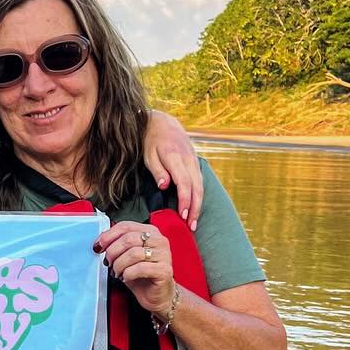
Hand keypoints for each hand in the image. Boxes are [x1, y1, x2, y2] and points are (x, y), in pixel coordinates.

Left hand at [96, 220, 175, 319]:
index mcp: (150, 232)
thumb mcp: (127, 256)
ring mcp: (164, 255)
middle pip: (128, 239)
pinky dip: (128, 274)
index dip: (108, 236)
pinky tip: (126, 277)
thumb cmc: (142, 275)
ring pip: (133, 253)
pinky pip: (140, 268)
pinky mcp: (164, 270)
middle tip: (108, 263)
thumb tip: (100, 243)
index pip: (126, 226)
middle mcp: (159, 241)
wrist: (156, 295)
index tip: (98, 246)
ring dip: (119, 265)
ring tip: (117, 272)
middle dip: (112, 252)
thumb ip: (118, 245)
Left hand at [144, 110, 201, 229]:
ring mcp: (194, 160)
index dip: (184, 200)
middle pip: (196, 187)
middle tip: (191, 226)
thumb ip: (157, 171)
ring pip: (201, 186)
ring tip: (193, 222)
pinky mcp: (195, 162)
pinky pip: (200, 182)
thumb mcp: (148, 154)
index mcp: (175, 157)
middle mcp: (188, 159)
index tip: (182, 215)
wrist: (162, 123)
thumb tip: (165, 186)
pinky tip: (194, 208)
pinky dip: (198, 196)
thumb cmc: (151, 141)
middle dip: (195, 208)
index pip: (184, 183)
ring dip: (199, 205)